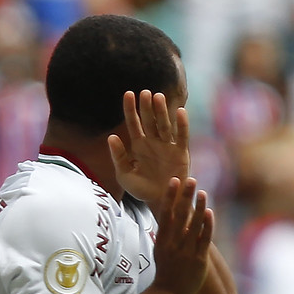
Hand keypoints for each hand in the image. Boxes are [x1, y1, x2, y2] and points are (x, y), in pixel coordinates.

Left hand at [109, 89, 193, 207]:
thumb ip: (118, 156)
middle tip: (144, 92)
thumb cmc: (142, 190)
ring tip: (158, 96)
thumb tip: (112, 136)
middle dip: (146, 106)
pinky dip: (182, 124)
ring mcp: (168, 147)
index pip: (134, 123)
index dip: (131, 109)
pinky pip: (182, 136)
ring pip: (164, 125)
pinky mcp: (181, 153)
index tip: (128, 94)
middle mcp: (153, 143)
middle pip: (150, 120)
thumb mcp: (124, 174)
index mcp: (138, 146)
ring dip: (162, 111)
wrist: (161, 202)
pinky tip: (180, 111)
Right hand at [149, 176, 213, 293]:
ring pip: (193, 225)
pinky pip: (203, 239)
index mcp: (162, 241)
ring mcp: (186, 252)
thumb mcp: (160, 252)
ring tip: (201, 191)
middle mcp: (173, 244)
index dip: (170, 197)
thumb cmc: (165, 272)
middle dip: (184, 196)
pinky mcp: (198, 260)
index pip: (165, 214)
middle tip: (190, 179)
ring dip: (198, 207)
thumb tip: (165, 217)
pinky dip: (206, 226)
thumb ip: (164, 234)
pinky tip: (209, 212)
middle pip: (179, 215)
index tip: (173, 181)